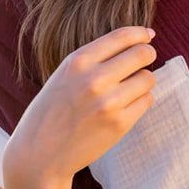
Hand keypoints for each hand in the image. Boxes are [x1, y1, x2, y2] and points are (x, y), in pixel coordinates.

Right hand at [3, 25, 155, 188]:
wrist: (40, 154)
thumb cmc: (52, 111)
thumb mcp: (65, 75)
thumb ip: (95, 59)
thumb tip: (137, 42)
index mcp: (78, 61)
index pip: (122, 37)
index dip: (141, 34)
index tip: (148, 35)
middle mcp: (94, 79)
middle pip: (142, 54)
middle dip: (147, 54)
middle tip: (145, 60)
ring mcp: (109, 102)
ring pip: (148, 78)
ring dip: (143, 81)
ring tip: (128, 88)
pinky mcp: (120, 124)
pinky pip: (146, 101)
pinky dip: (140, 101)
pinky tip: (125, 106)